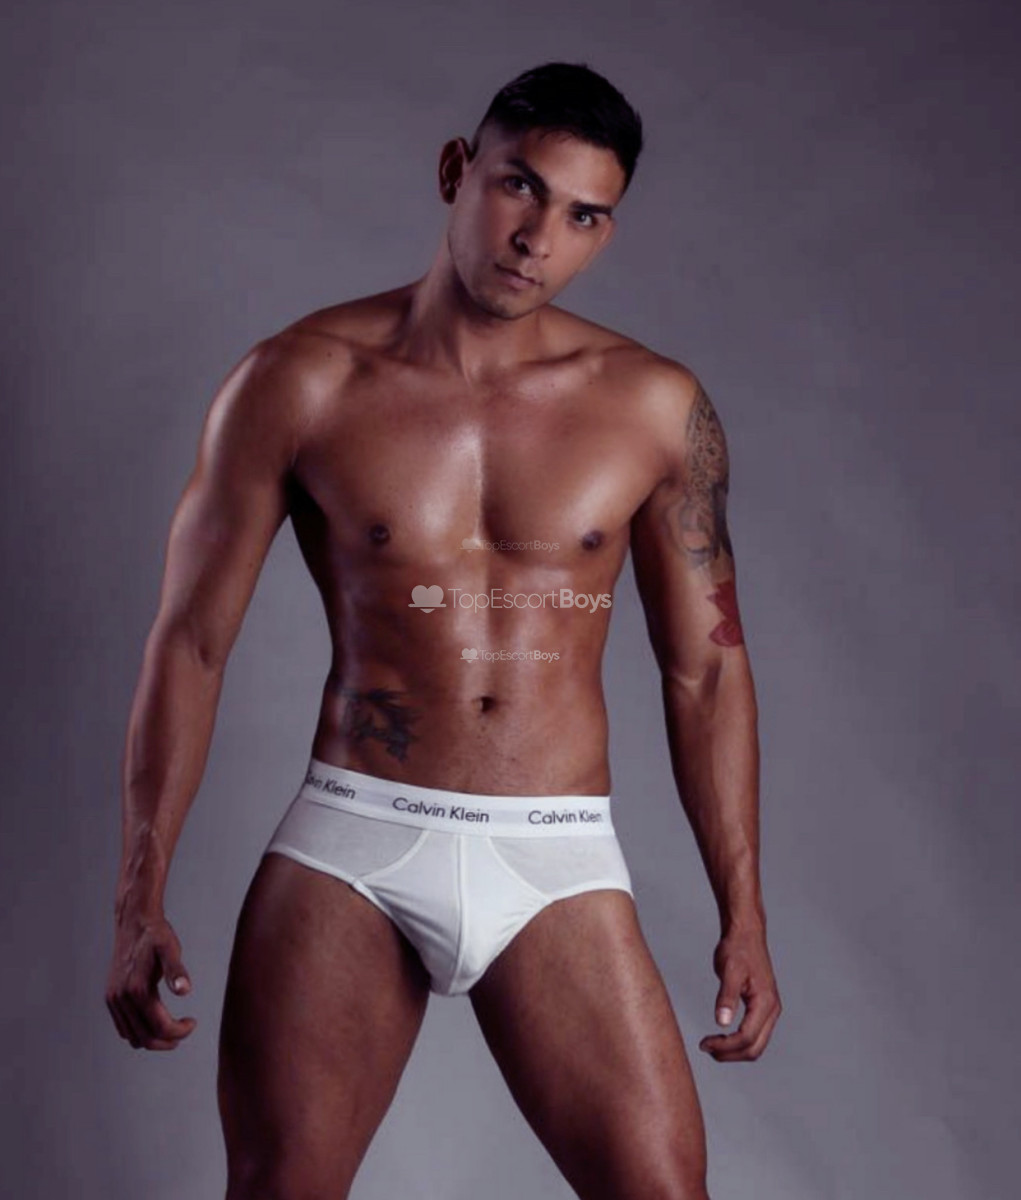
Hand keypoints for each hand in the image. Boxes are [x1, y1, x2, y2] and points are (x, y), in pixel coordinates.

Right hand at [105, 911, 196, 1049]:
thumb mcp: (171, 949)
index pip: (160, 1026)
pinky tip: (155, 1021)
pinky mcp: (111, 997)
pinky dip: (139, 1032)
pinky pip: (123, 1027)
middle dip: (167, 1041)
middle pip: (145, 1038)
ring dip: (154, 1039)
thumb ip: (176, 971)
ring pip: (132, 1036)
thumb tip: (184, 991)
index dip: (179, 1031)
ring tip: (173, 1029)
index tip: (193, 1023)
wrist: (134, 922)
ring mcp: (113, 999)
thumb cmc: (156, 935)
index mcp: (137, 989)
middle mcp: (121, 998)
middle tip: (185, 1031)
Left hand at [698, 923, 780, 1061]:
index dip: (725, 1046)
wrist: (746, 934)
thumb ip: (726, 997)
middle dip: (730, 1054)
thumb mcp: (729, 970)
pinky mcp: (763, 1008)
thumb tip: (721, 1023)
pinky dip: (739, 1042)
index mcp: (765, 1003)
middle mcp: (772, 1010)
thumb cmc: (738, 948)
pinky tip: (722, 1037)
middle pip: (755, 1048)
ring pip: (756, 1044)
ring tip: (711, 1046)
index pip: (747, 1037)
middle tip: (706, 1048)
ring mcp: (769, 1010)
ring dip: (734, 1051)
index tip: (704, 1043)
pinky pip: (755, 1034)